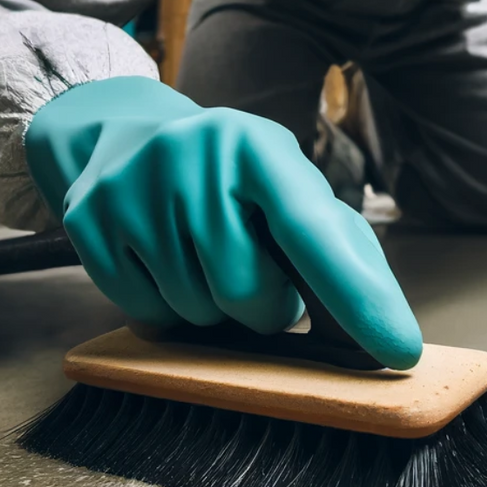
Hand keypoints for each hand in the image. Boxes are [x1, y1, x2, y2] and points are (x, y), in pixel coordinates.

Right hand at [25, 76, 421, 368]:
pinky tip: (160, 262)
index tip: (398, 351)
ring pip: (196, 311)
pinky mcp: (88, 219)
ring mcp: (133, 186)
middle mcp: (194, 154)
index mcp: (259, 145)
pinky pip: (143, 313)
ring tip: (200, 257)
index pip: (315, 232)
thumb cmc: (230, 179)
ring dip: (211, 308)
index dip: (358, 296)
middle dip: (262, 305)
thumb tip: (385, 334)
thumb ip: (338, 250)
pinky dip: (162, 309)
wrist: (123, 134)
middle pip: (247, 294)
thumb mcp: (286, 188)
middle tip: (247, 268)